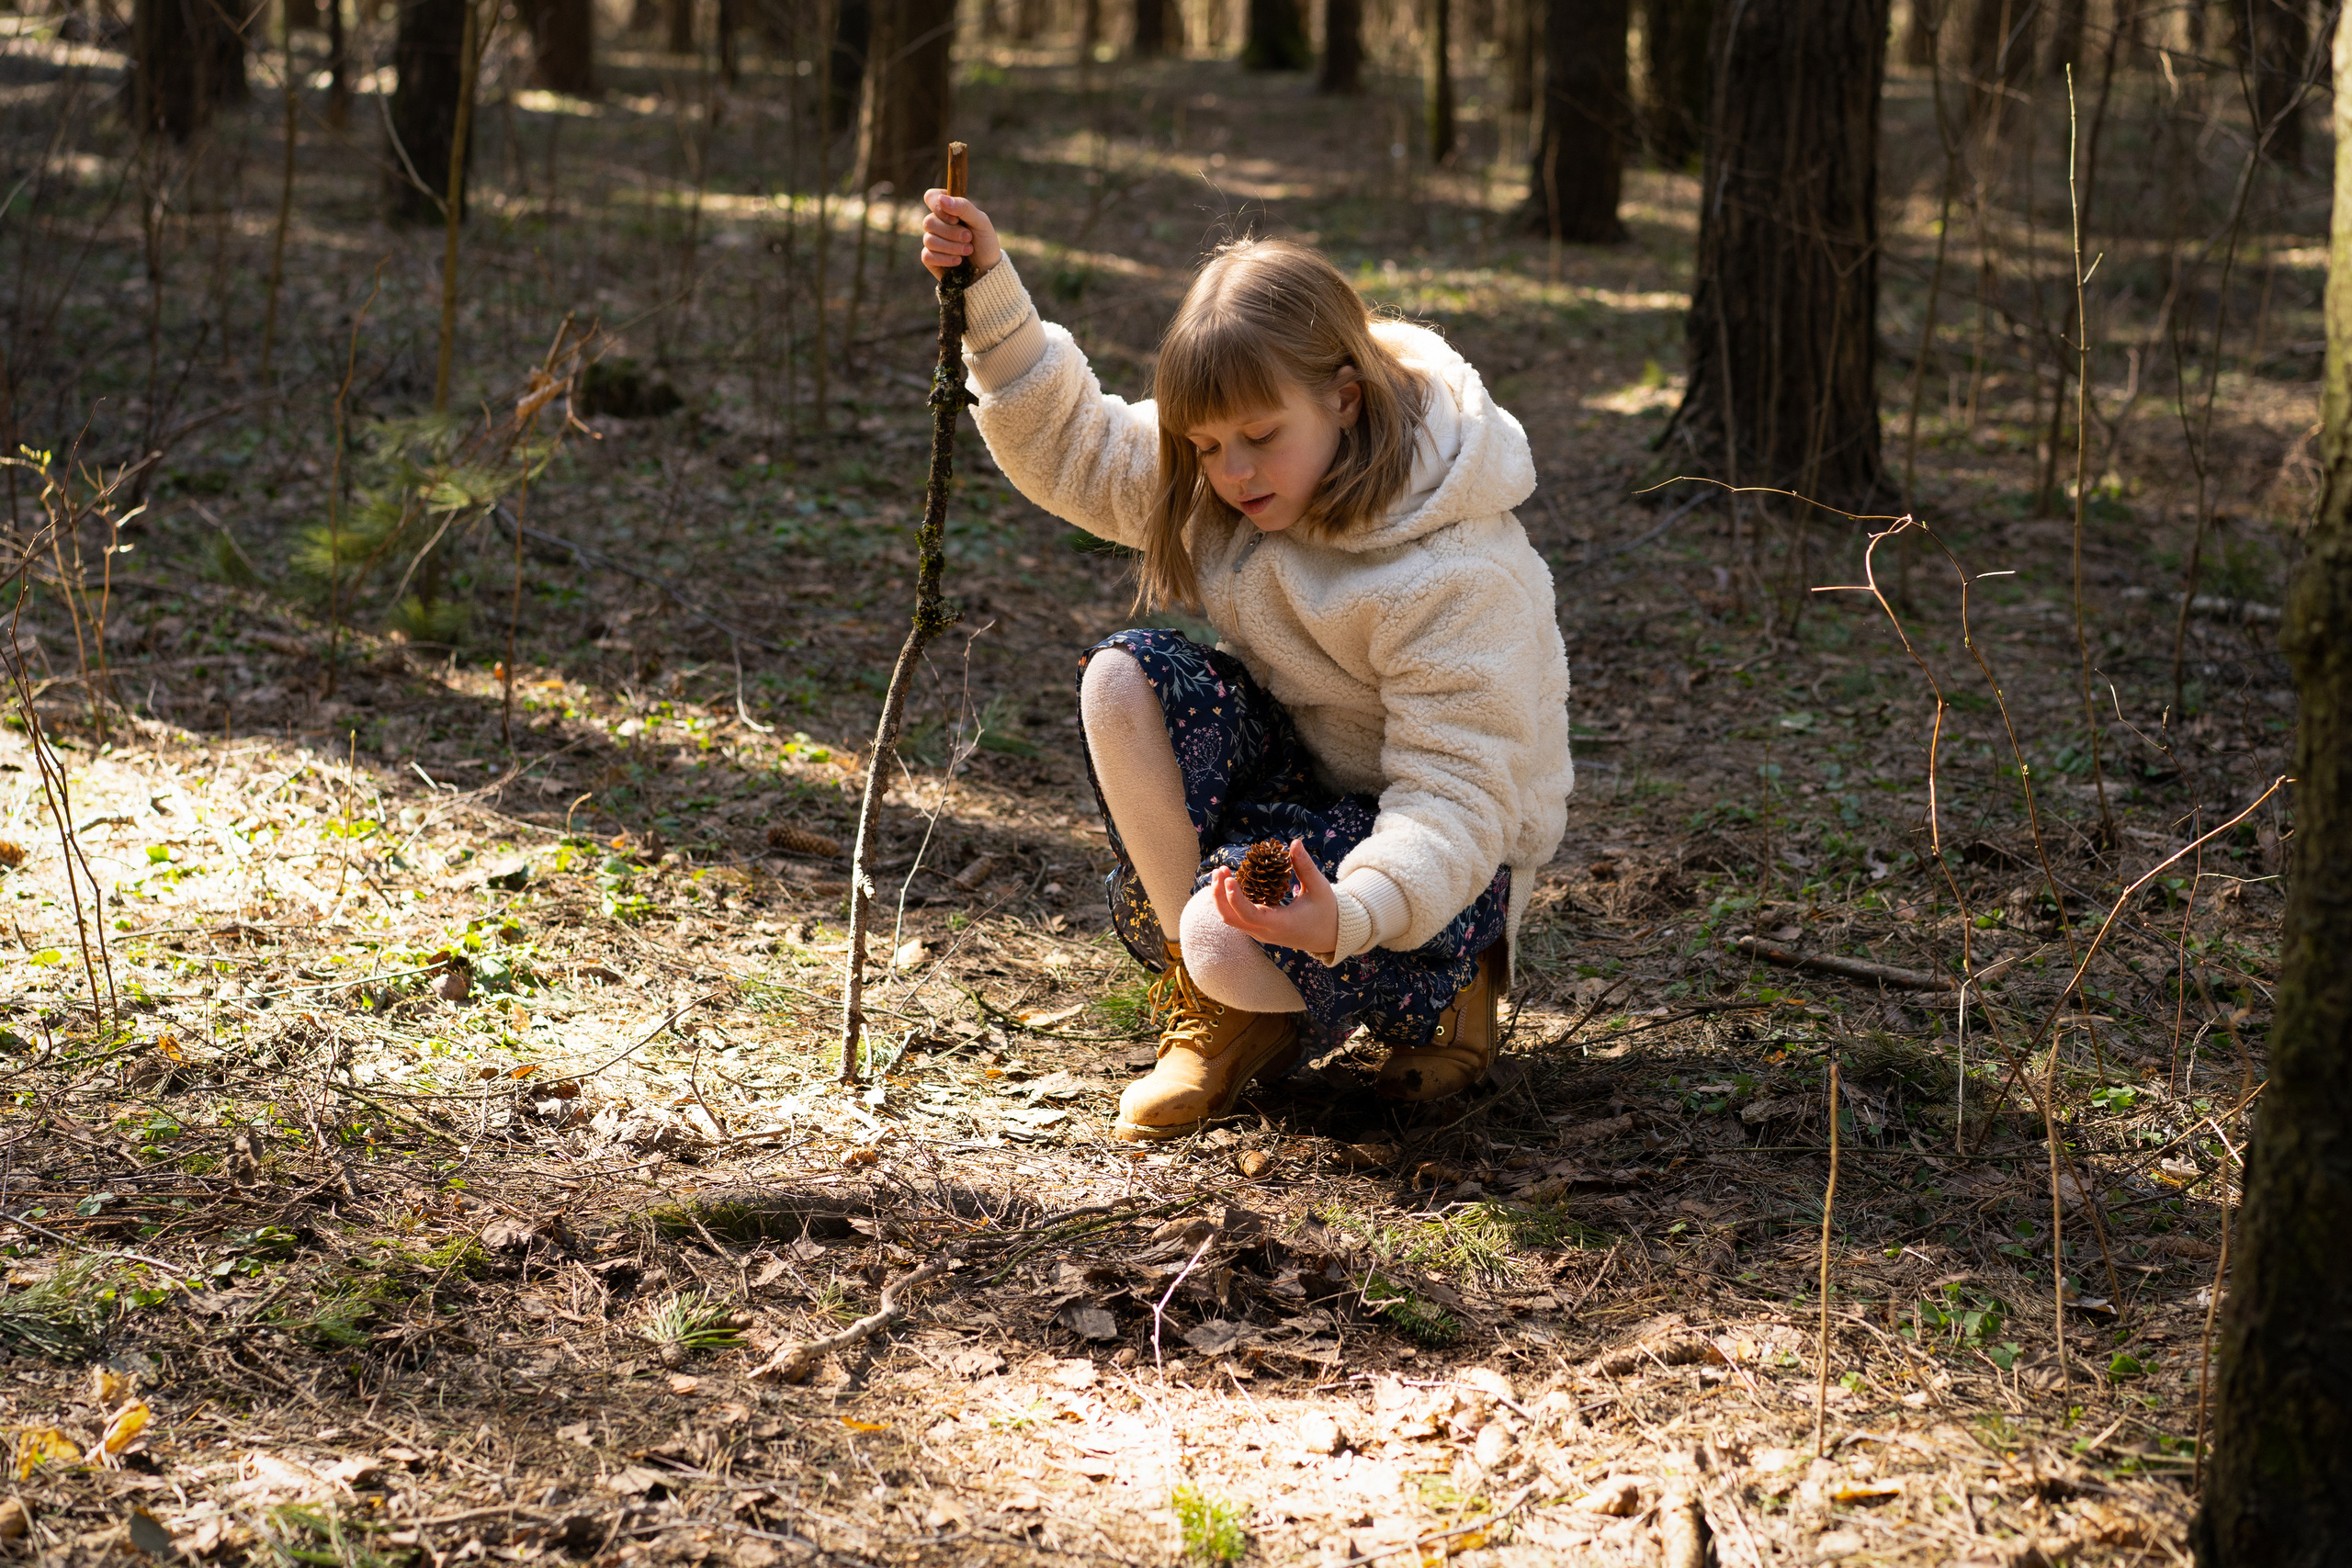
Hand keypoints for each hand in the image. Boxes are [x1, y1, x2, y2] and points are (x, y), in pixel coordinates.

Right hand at [920, 191, 1002, 280]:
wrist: (988, 271)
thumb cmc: (985, 243)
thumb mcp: (981, 222)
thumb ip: (963, 207)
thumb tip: (942, 199)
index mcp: (949, 210)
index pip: (931, 197)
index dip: (938, 207)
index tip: (955, 218)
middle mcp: (938, 224)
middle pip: (929, 222)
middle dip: (951, 232)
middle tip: (969, 238)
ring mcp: (932, 241)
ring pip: (929, 240)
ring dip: (952, 247)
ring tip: (968, 250)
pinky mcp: (930, 259)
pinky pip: (927, 255)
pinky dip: (945, 259)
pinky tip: (958, 261)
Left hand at [1209, 839, 1340, 956]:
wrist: (1329, 937)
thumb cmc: (1326, 912)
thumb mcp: (1319, 887)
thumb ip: (1305, 866)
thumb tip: (1294, 843)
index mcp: (1280, 924)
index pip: (1250, 915)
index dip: (1235, 898)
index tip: (1229, 879)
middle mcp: (1265, 932)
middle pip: (1231, 918)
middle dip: (1220, 894)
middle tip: (1220, 869)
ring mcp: (1259, 933)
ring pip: (1231, 919)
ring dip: (1221, 897)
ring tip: (1220, 872)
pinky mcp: (1258, 929)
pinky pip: (1237, 917)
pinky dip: (1229, 901)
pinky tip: (1229, 882)